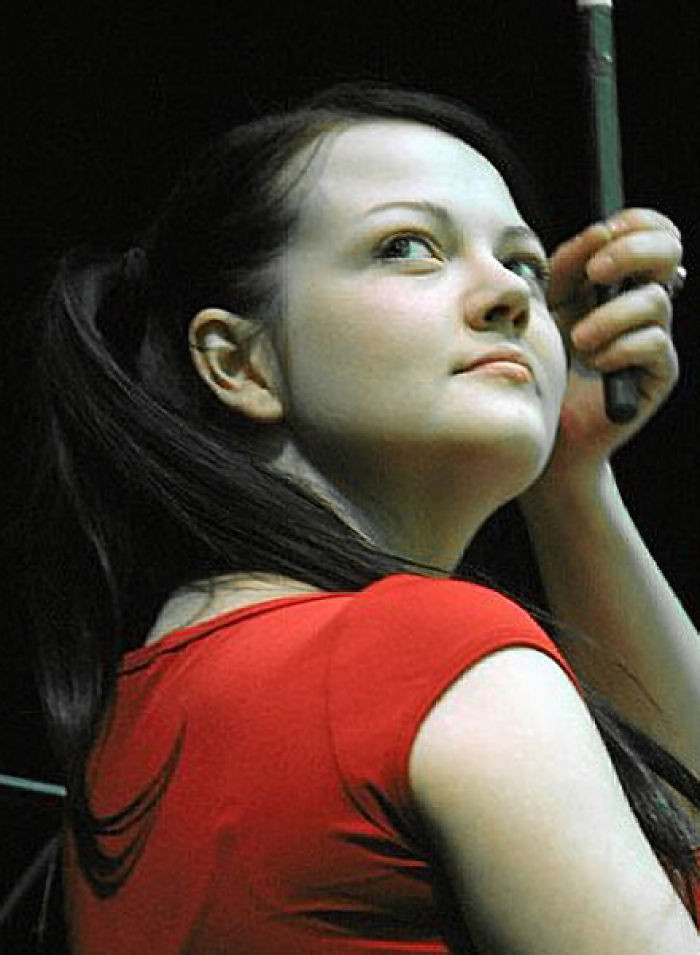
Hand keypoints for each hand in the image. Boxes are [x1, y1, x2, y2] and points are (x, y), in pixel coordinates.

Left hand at [542, 208, 682, 478]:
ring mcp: (656, 336)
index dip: (635, 223)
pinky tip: (595, 363)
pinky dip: (619, 348)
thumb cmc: (545, 359)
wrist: (544, 423)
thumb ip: (566, 267)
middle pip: (668, 253)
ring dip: (611, 316)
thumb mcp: (547, 305)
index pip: (652, 230)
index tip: (602, 232)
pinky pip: (653, 344)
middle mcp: (644, 301)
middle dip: (632, 252)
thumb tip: (598, 233)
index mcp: (619, 278)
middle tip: (596, 272)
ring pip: (654, 301)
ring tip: (578, 341)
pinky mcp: (660, 372)